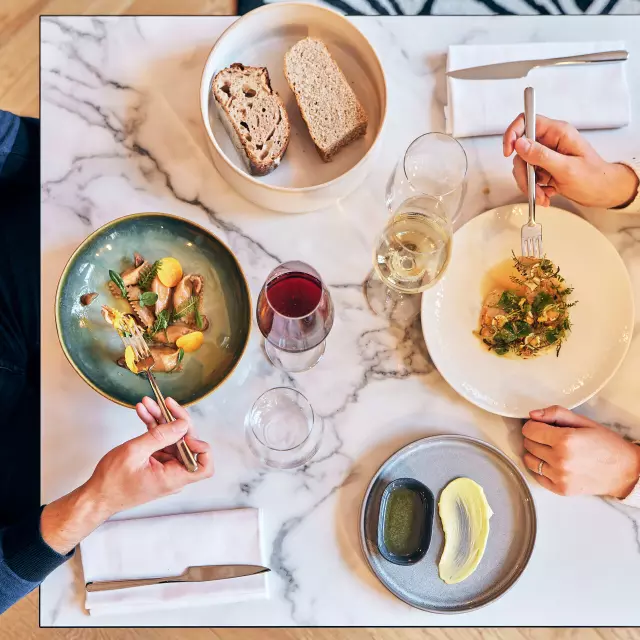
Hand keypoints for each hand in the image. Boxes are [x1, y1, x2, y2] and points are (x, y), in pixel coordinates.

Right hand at [41, 398, 213, 553]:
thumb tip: (183, 424)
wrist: (96, 496)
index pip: (205, 465)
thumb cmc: (111, 482)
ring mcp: (166, 468)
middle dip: (175, 421)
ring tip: (147, 404)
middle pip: (187, 445)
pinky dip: (153, 428)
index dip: (200, 445)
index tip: (184, 429)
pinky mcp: (157, 463)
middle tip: (165, 404)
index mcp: (173, 478)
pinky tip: (144, 413)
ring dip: (160, 420)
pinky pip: (161, 443)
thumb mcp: (134, 452)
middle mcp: (174, 474)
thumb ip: (160, 436)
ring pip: (172, 440)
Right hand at [503, 114, 638, 208]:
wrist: (603, 192)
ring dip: (529, 184)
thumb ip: (541, 155)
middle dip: (523, 172)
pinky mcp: (545, 168)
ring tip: (542, 195)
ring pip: (523, 166)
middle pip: (521, 150)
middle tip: (531, 187)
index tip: (509, 151)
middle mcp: (550, 141)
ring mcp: (547, 155)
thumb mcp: (566, 168)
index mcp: (558, 133)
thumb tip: (519, 144)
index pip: (527, 121)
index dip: (513, 134)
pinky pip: (530, 176)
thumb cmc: (594, 178)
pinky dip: (535, 189)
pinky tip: (546, 194)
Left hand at [522, 405, 639, 498]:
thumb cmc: (606, 444)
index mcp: (564, 440)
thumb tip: (532, 414)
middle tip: (549, 437)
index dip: (533, 425)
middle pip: (528, 444)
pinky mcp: (561, 490)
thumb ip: (556, 414)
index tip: (541, 425)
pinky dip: (540, 468)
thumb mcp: (583, 422)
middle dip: (535, 438)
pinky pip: (537, 476)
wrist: (626, 471)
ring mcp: (559, 477)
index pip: (529, 430)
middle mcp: (559, 460)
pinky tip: (552, 463)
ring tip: (550, 450)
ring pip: (529, 461)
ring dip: (535, 453)